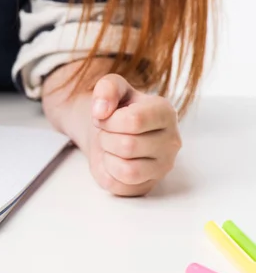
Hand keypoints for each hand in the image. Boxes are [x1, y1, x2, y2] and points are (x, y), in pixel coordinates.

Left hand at [87, 74, 181, 195]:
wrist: (112, 130)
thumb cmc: (116, 109)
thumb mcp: (112, 87)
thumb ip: (107, 88)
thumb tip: (100, 110)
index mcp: (166, 112)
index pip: (134, 121)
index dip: (109, 120)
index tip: (105, 116)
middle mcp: (172, 141)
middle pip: (127, 146)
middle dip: (106, 137)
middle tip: (108, 132)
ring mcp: (163, 166)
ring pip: (127, 170)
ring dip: (108, 156)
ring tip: (111, 145)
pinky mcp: (148, 185)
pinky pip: (120, 185)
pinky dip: (108, 172)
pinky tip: (113, 160)